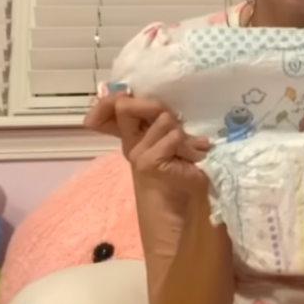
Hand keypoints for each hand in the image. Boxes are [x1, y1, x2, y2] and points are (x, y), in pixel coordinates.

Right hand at [85, 92, 210, 193]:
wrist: (182, 208)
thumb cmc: (182, 173)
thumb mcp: (176, 142)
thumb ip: (166, 123)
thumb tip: (169, 108)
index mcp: (133, 134)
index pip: (110, 108)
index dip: (110, 99)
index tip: (126, 95)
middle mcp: (130, 141)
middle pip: (125, 106)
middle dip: (154, 106)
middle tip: (176, 124)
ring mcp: (137, 152)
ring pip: (163, 119)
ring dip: (183, 134)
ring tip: (189, 151)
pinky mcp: (149, 162)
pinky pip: (174, 137)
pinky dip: (190, 147)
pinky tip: (193, 160)